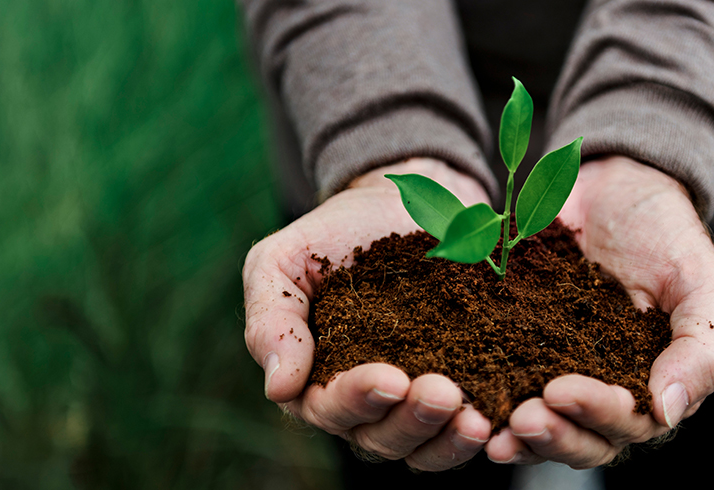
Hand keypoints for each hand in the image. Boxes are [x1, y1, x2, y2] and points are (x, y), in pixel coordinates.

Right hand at [243, 158, 494, 469]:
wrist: (397, 203)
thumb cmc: (330, 234)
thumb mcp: (281, 262)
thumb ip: (271, 320)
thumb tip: (278, 388)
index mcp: (314, 378)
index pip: (328, 407)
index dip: (357, 399)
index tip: (389, 377)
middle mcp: (363, 401)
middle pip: (380, 437)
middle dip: (410, 421)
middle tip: (442, 393)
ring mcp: (411, 398)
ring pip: (423, 445)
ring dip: (447, 438)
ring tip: (474, 417)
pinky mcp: (458, 384)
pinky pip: (463, 427)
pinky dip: (478, 431)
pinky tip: (499, 419)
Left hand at [485, 156, 713, 467]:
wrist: (608, 189)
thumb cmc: (663, 235)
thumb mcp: (698, 280)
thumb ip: (697, 345)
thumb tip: (667, 411)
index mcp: (645, 383)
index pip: (626, 423)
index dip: (596, 414)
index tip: (560, 390)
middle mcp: (595, 387)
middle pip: (576, 435)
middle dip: (549, 434)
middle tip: (520, 418)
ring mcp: (549, 368)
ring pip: (533, 420)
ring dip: (509, 430)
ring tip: (481, 423)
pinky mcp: (509, 344)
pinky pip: (491, 377)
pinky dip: (476, 390)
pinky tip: (455, 392)